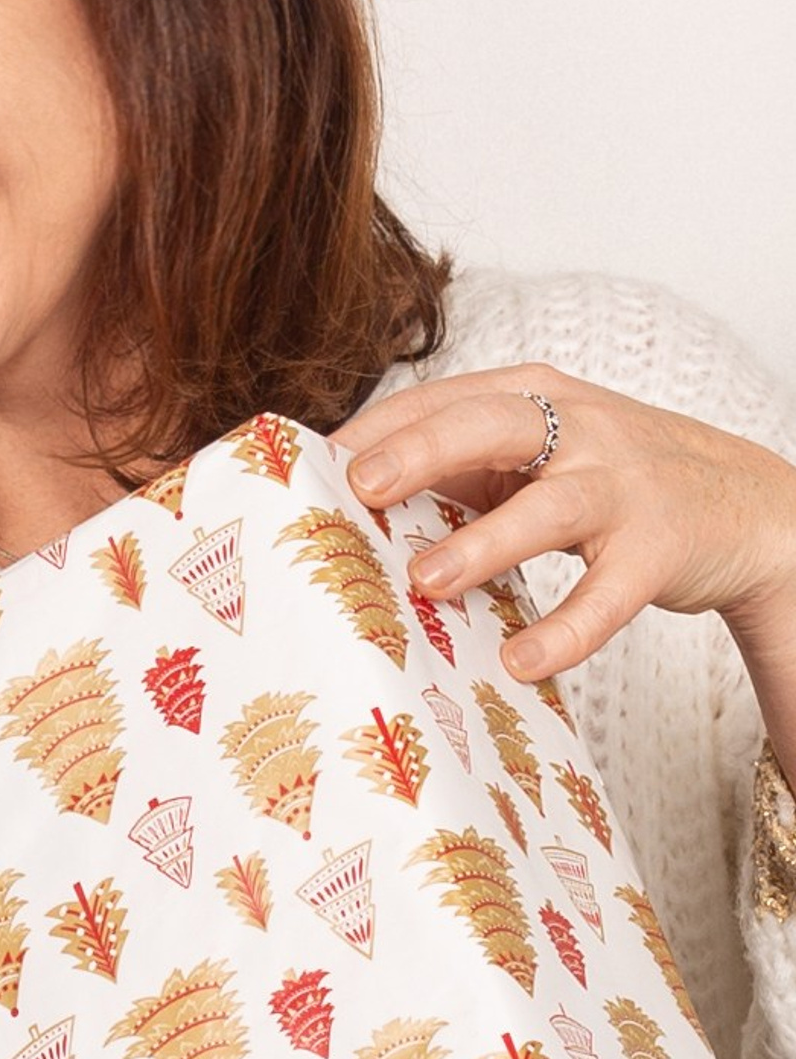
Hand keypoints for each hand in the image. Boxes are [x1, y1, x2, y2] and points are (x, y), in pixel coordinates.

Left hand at [335, 366, 795, 700]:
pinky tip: (521, 661)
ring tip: (424, 579)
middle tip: (360, 487)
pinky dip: (565, 631)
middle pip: (492, 424)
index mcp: (534, 397)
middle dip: (422, 450)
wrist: (743, 503)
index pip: (445, 398)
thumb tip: (349, 506)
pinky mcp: (658, 552)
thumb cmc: (609, 480)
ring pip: (548, 508)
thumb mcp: (537, 455)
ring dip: (483, 542)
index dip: (379, 427)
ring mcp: (622, 487)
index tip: (313, 460)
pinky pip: (606, 597)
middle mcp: (578, 429)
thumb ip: (459, 469)